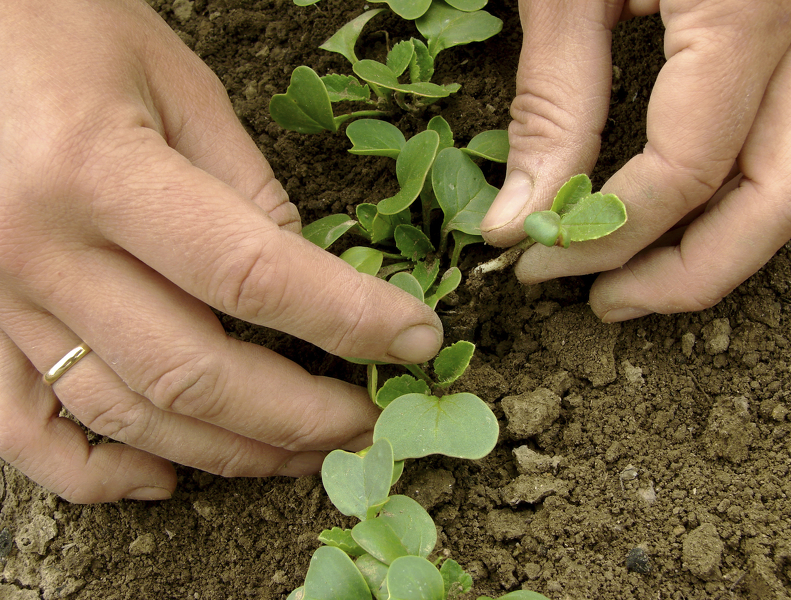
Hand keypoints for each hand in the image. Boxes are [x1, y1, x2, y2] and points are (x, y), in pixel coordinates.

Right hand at [0, 0, 441, 502]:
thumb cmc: (66, 30)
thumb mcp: (176, 83)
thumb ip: (246, 185)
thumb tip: (310, 275)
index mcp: (100, 170)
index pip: (253, 274)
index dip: (349, 319)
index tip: (415, 341)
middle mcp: (39, 250)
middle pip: (194, 370)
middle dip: (300, 414)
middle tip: (367, 424)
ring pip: (127, 413)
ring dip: (229, 451)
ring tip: (303, 457)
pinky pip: (28, 429)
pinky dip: (99, 472)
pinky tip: (165, 479)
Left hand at [481, 0, 790, 320]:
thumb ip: (553, 104)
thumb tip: (517, 224)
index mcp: (743, 9)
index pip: (687, 170)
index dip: (606, 235)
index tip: (539, 262)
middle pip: (776, 197)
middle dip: (688, 272)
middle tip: (605, 302)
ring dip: (718, 242)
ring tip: (631, 277)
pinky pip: (781, 142)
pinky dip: (728, 192)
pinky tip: (666, 216)